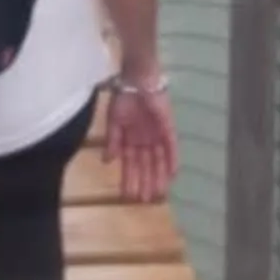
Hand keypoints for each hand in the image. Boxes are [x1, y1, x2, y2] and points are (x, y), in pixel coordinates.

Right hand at [103, 82, 178, 204]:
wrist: (136, 79)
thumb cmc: (122, 98)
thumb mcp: (113, 121)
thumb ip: (112, 141)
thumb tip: (106, 162)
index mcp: (129, 139)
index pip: (130, 163)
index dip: (129, 178)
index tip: (127, 195)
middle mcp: (144, 140)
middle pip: (146, 165)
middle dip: (145, 182)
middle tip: (144, 200)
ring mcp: (157, 135)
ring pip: (159, 160)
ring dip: (159, 176)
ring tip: (158, 193)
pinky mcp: (168, 127)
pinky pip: (171, 147)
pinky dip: (172, 160)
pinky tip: (173, 174)